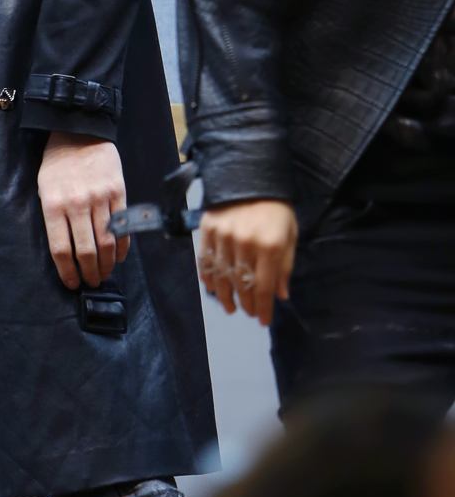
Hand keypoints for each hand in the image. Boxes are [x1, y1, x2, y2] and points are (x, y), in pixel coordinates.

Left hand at [37, 132, 126, 289]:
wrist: (79, 130)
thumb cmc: (57, 162)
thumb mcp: (43, 188)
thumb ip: (53, 217)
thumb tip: (65, 250)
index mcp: (53, 204)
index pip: (61, 249)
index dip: (67, 272)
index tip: (71, 283)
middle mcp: (76, 204)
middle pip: (86, 251)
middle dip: (89, 273)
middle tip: (91, 282)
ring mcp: (99, 197)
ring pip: (107, 242)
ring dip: (107, 264)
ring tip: (104, 274)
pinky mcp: (117, 191)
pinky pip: (122, 226)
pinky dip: (122, 246)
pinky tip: (119, 256)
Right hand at [197, 200, 297, 325]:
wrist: (250, 175)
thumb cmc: (276, 207)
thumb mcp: (290, 234)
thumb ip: (285, 266)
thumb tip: (281, 295)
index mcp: (270, 246)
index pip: (264, 287)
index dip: (263, 308)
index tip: (262, 321)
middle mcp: (245, 244)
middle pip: (242, 285)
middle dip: (246, 303)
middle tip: (248, 312)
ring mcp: (224, 236)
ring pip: (222, 276)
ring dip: (225, 296)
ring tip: (230, 307)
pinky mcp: (208, 229)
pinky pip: (206, 260)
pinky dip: (208, 277)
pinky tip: (212, 288)